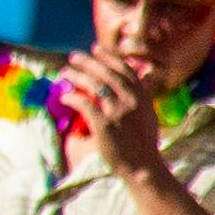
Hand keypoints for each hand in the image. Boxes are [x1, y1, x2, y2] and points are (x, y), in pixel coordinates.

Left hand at [48, 46, 167, 176]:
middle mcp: (131, 101)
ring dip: (77, 76)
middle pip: (106, 74)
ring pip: (94, 86)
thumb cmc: (145, 142)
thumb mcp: (149, 113)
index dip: (108, 57)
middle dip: (88, 62)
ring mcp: (118, 112)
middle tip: (73, 56)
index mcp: (142, 96)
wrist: (143, 165)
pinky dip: (73, 98)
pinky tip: (65, 96)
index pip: (124, 70)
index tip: (95, 49)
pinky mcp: (104, 125)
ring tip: (65, 72)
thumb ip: (144, 93)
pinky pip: (85, 105)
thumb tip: (143, 75)